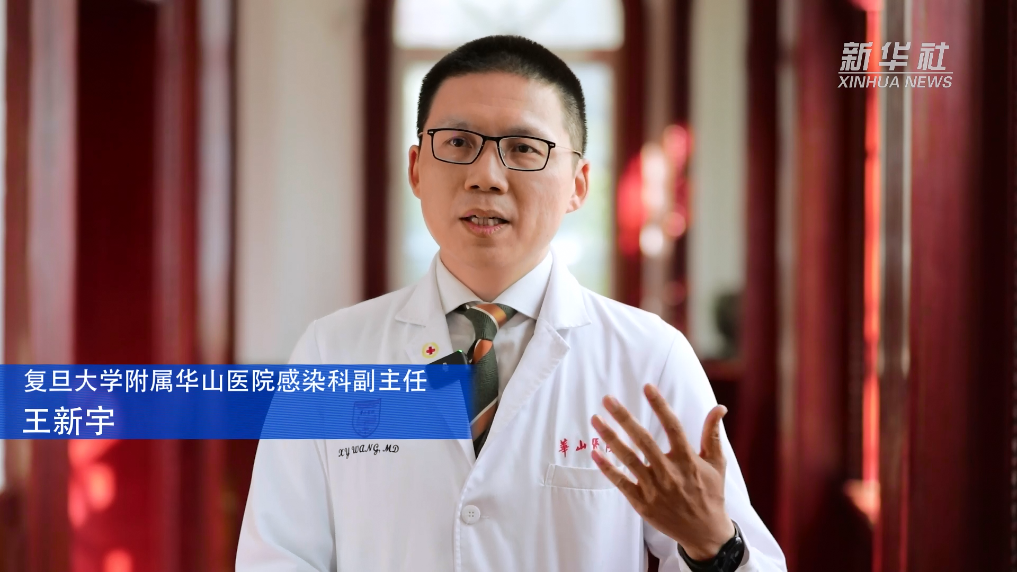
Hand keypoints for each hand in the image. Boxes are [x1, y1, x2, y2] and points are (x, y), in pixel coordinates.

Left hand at [590, 383, 734, 560]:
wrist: (705, 533)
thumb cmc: (711, 494)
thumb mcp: (716, 464)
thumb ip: (712, 434)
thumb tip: (720, 407)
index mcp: (688, 459)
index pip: (672, 426)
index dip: (660, 405)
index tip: (646, 386)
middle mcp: (669, 472)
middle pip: (643, 439)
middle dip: (624, 417)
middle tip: (607, 399)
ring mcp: (654, 488)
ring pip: (628, 458)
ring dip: (610, 438)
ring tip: (595, 419)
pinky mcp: (642, 503)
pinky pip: (621, 482)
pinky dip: (607, 468)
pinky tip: (595, 453)